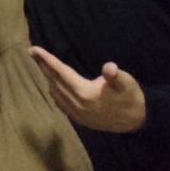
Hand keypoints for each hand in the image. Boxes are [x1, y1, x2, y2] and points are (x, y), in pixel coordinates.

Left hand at [29, 47, 145, 132]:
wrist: (138, 121)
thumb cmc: (131, 97)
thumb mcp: (127, 83)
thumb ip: (116, 76)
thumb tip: (109, 68)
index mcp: (85, 93)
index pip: (60, 72)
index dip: (47, 59)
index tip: (33, 49)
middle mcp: (77, 104)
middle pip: (54, 81)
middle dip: (42, 66)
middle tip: (32, 52)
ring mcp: (77, 114)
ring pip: (55, 93)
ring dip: (48, 78)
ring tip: (43, 65)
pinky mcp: (80, 120)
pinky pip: (60, 104)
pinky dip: (54, 92)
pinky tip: (54, 85)